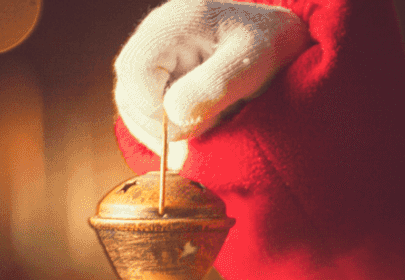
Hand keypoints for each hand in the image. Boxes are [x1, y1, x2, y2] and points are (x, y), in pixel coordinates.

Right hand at [114, 0, 309, 168]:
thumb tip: (174, 115)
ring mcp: (155, 61)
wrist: (276, 37)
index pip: (134, 69)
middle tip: (201, 131)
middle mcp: (154, 39)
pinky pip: (149, 113)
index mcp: (173, 23)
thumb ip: (214, 86)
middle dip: (158, 124)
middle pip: (128, 92)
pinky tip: (199, 131)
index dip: (150, 107)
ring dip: (163, 131)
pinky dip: (169, 131)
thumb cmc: (268, 45)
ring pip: (134, 107)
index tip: (185, 125)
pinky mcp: (162, 80)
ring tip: (207, 127)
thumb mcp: (250, 63)